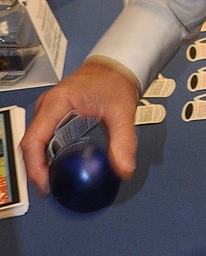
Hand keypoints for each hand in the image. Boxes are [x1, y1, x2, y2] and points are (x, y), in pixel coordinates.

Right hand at [21, 60, 140, 195]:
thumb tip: (124, 168)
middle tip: (51, 188)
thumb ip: (124, 141)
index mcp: (57, 103)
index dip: (35, 166)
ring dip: (40, 163)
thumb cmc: (115, 82)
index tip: (45, 184)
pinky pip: (43, 138)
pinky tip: (58, 166)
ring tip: (54, 180)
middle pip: (30, 144)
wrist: (116, 67)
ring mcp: (49, 110)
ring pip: (34, 142)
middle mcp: (47, 106)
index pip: (34, 139)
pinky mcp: (54, 115)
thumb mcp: (122, 112)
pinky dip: (46, 154)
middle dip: (36, 169)